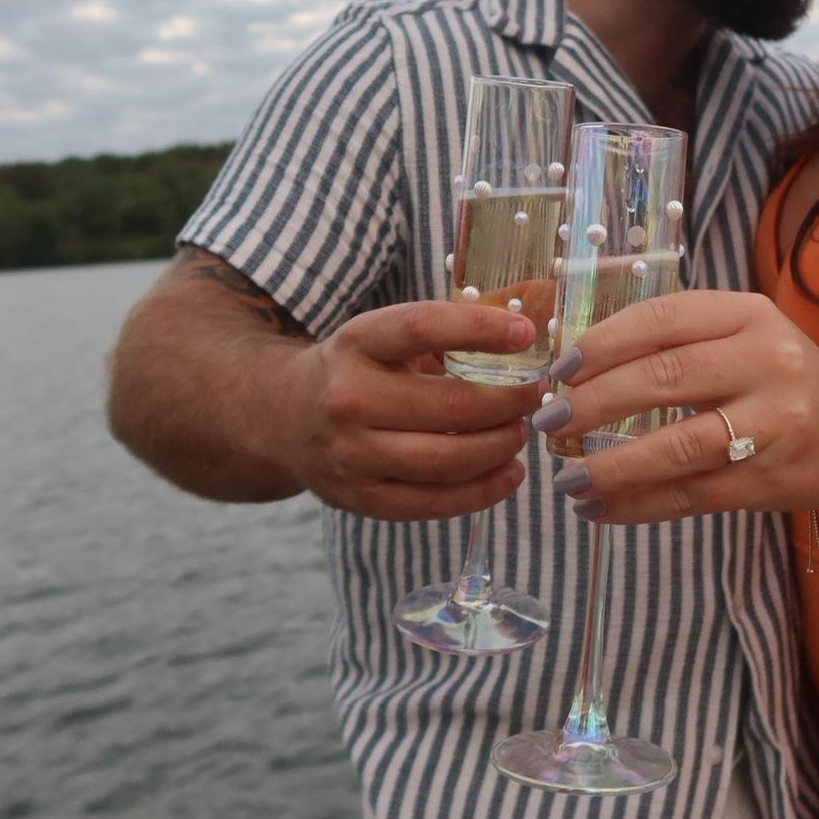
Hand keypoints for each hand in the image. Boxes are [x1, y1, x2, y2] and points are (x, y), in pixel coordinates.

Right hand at [280, 301, 545, 521]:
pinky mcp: (360, 499)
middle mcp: (349, 398)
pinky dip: (483, 491)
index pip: (421, 328)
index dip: (479, 328)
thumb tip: (533, 315)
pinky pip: (434, 503)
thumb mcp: (387, 334)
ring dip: (500, 446)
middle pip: (449, 406)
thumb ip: (453, 326)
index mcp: (358, 342)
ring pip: (447, 460)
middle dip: (508, 402)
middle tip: (535, 394)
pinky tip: (510, 472)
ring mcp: (351, 455)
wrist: (282, 417)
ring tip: (521, 430)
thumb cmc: (358, 369)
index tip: (526, 331)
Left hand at [531, 291, 818, 523]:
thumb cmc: (778, 375)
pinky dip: (639, 505)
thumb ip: (675, 340)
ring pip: (678, 446)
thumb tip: (577, 368)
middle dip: (595, 403)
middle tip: (547, 423)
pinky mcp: (768, 480)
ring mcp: (773, 423)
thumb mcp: (740, 333)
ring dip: (612, 467)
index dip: (603, 343)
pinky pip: (692, 495)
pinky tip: (600, 509)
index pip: (663, 319)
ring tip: (566, 479)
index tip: (559, 371)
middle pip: (665, 379)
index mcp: (749, 313)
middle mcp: (766, 361)